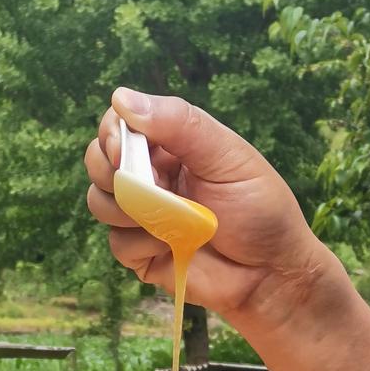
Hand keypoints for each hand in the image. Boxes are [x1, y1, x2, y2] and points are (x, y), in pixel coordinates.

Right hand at [85, 88, 328, 322]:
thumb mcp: (227, 156)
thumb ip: (180, 124)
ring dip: (124, 209)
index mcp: (170, 146)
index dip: (111, 133)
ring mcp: (143, 217)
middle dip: (109, 171)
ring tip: (166, 219)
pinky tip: (169, 245)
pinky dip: (139, 243)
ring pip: (99, 202)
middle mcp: (151, 177)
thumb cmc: (259, 209)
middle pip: (98, 162)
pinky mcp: (141, 254)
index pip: (119, 125)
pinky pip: (116, 244)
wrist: (271, 272)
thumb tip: (122, 98)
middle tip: (145, 185)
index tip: (123, 149)